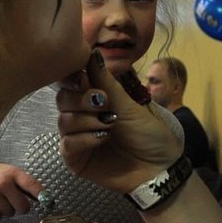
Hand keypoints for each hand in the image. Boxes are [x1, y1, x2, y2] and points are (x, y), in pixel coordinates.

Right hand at [0, 163, 42, 219]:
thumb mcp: (11, 172)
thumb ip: (25, 184)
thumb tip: (43, 198)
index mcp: (13, 173)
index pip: (31, 184)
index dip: (40, 194)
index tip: (48, 201)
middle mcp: (4, 183)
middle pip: (23, 206)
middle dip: (21, 207)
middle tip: (15, 201)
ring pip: (10, 213)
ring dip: (7, 209)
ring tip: (0, 199)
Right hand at [55, 53, 181, 193]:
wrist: (158, 169)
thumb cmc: (149, 135)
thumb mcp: (129, 105)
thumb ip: (106, 82)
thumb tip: (92, 53)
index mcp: (95, 99)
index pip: (71, 81)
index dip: (73, 77)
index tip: (84, 78)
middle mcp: (83, 115)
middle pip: (62, 98)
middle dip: (81, 98)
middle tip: (103, 102)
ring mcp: (78, 137)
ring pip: (64, 120)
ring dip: (86, 119)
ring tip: (109, 124)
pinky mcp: (76, 159)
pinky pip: (67, 144)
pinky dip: (84, 138)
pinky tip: (102, 138)